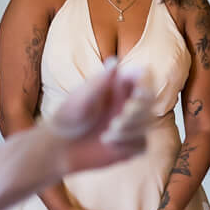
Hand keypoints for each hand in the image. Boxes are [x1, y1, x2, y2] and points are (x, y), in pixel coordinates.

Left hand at [45, 61, 149, 176]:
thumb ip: (100, 82)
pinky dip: (127, 145)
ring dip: (130, 130)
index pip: (142, 76)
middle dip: (137, 112)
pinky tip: (108, 145)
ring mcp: (131, 123)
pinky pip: (142, 142)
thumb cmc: (67, 118)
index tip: (137, 93)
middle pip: (149, 100)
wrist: (59, 149)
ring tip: (105, 136)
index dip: (146, 83)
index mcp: (117, 85)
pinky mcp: (131, 143)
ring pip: (147, 122)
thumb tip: (114, 60)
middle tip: (116, 122)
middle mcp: (127, 101)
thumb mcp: (81, 98)